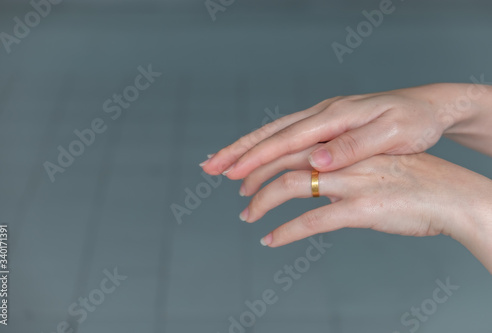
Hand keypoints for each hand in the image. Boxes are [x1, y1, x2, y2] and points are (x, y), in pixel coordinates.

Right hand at [201, 83, 491, 178]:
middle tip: (209, 167)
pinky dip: (267, 147)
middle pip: (271, 133)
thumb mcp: (390, 135)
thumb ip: (352, 147)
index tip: (232, 173)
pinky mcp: (327, 125)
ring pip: (275, 133)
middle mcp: (323, 114)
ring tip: (223, 165)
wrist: (431, 107)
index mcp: (335, 117)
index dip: (256, 157)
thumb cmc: (415, 122)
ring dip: (246, 150)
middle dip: (238, 151)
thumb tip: (316, 161)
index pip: (286, 140)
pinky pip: (289, 136)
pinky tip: (258, 157)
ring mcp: (323, 118)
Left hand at [239, 153, 491, 272]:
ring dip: (261, 202)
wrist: (451, 193)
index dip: (252, 148)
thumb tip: (312, 180)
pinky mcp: (361, 207)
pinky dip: (286, 232)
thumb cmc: (409, 177)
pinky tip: (271, 240)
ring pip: (290, 186)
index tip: (227, 159)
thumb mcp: (368, 161)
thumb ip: (338, 166)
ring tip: (247, 216)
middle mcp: (341, 155)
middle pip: (280, 158)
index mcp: (340, 140)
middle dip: (246, 170)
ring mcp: (350, 179)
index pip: (285, 139)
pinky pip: (313, 221)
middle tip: (227, 184)